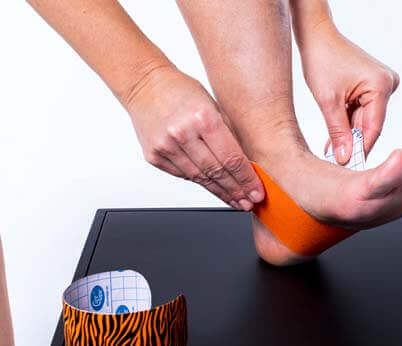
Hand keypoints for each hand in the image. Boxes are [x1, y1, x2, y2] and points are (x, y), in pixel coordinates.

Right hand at [124, 66, 264, 209]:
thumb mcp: (213, 105)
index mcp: (203, 118)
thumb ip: (228, 134)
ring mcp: (166, 147)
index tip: (257, 192)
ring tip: (235, 201)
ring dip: (220, 192)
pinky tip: (213, 188)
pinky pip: (183, 175)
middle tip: (249, 203)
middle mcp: (182, 134)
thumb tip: (246, 164)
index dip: (246, 180)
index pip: (231, 158)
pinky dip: (200, 181)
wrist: (144, 85)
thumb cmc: (181, 91)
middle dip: (236, 191)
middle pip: (216, 172)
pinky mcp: (154, 156)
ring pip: (199, 178)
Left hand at [298, 23, 399, 163]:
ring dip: (347, 133)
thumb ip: (338, 132)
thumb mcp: (328, 101)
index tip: (350, 167)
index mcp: (381, 85)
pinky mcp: (373, 85)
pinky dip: (348, 122)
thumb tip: (345, 158)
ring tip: (332, 151)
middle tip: (337, 163)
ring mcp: (382, 84)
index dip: (361, 149)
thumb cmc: (322, 61)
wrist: (317, 37)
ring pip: (364, 119)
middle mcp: (387, 84)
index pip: (373, 127)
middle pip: (369, 124)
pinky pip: (361, 111)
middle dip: (351, 142)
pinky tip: (335, 138)